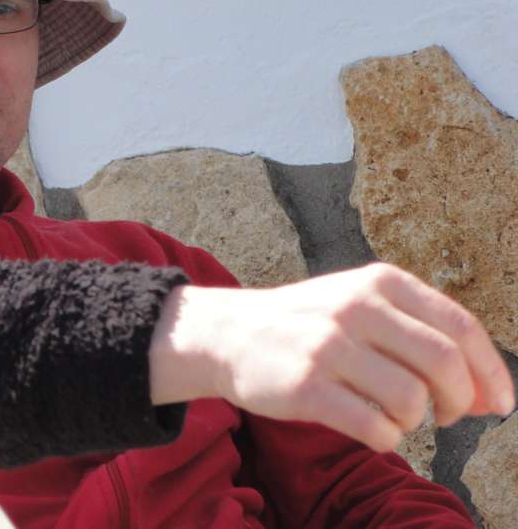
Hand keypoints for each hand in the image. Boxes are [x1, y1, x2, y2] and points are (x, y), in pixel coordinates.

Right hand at [149, 263, 514, 451]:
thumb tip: (487, 393)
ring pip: (412, 401)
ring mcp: (328, 346)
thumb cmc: (309, 324)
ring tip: (393, 417)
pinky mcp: (305, 387)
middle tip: (447, 416)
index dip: (491, 372)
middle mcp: (356, 308)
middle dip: (459, 401)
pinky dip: (385, 438)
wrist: (230, 333)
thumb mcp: (360, 303)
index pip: (460, 327)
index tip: (498, 404)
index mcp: (379, 282)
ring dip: (414, 421)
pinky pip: (375, 428)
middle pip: (445, 364)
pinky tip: (369, 428)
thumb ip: (419, 333)